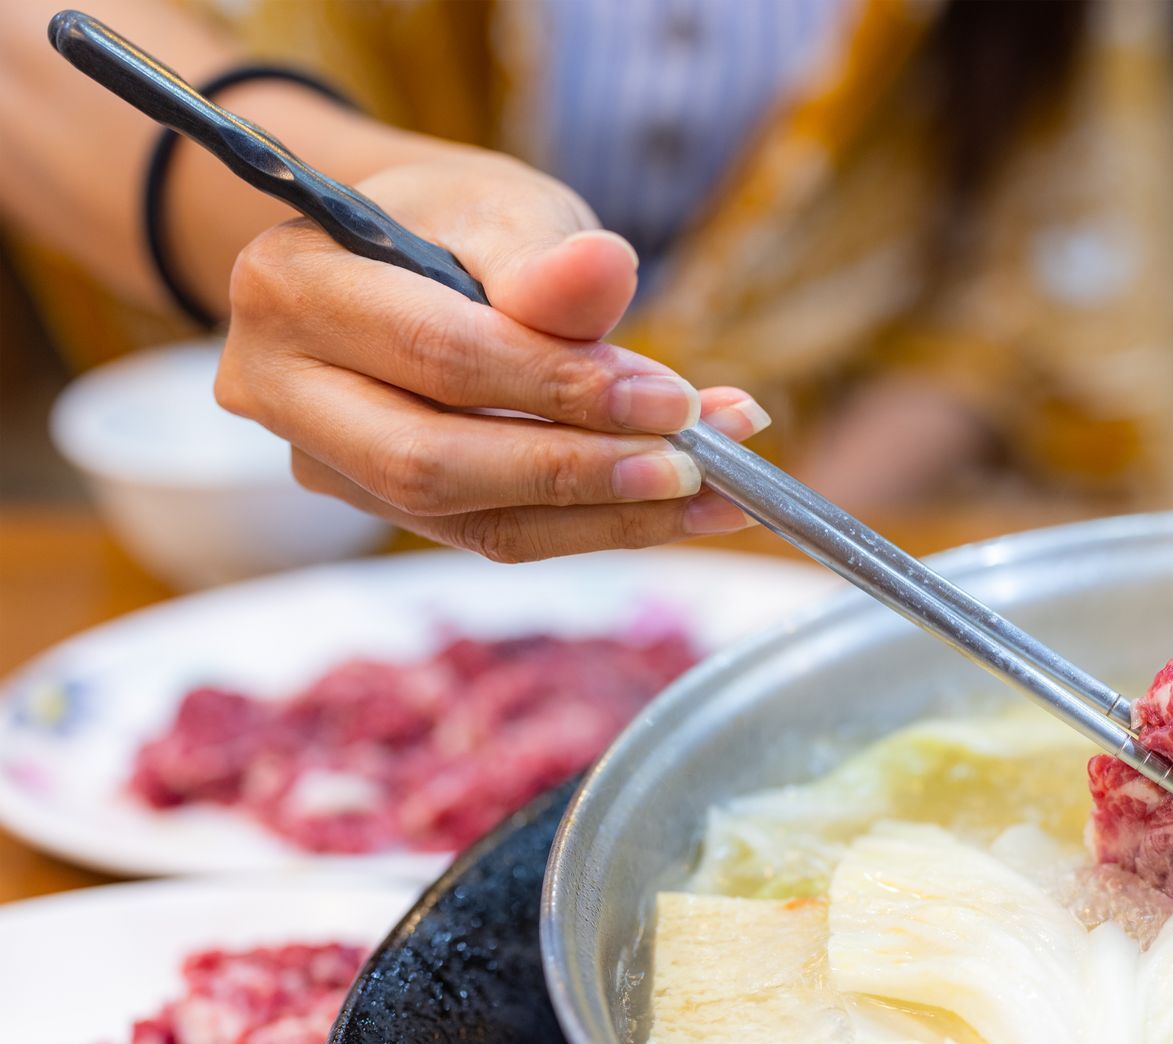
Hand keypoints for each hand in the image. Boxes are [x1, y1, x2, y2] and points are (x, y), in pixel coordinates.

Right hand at [215, 147, 761, 560]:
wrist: (415, 249)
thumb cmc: (457, 220)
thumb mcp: (505, 207)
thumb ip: (547, 257)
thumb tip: (605, 272)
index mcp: (292, 289)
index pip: (439, 360)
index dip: (563, 389)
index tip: (678, 401)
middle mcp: (280, 388)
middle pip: (435, 464)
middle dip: (581, 472)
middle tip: (698, 464)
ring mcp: (323, 462)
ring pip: (471, 519)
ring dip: (609, 514)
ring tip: (719, 489)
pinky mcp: (382, 506)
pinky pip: (496, 533)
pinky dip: (597, 525)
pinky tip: (681, 504)